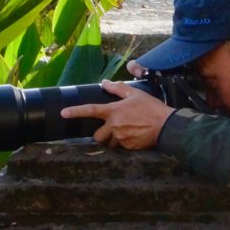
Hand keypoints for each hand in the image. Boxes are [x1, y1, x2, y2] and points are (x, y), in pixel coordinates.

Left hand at [60, 80, 174, 149]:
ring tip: (127, 133)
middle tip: (112, 130)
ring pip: (110, 143)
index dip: (75, 112)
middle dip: (102, 134)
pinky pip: (121, 147)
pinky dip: (125, 143)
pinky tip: (135, 137)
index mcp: (113, 111)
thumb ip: (118, 89)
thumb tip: (105, 82)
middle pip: (97, 136)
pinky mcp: (128, 147)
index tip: (63, 113)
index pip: (90, 111)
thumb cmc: (152, 108)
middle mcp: (114, 126)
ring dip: (114, 140)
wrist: (167, 126)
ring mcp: (121, 138)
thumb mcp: (135, 94)